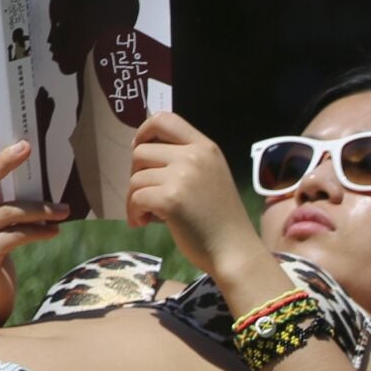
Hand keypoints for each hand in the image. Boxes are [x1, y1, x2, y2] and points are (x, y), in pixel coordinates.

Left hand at [127, 112, 265, 281]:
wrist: (236, 251)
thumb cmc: (222, 220)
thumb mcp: (211, 176)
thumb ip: (186, 160)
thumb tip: (143, 153)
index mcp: (206, 148)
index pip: (165, 119)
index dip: (144, 131)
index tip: (140, 148)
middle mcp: (195, 156)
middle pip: (141, 151)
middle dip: (137, 174)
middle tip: (147, 194)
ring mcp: (183, 176)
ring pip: (135, 177)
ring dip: (135, 198)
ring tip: (149, 215)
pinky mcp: (170, 199)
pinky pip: (135, 197)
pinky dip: (134, 213)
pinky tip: (144, 223)